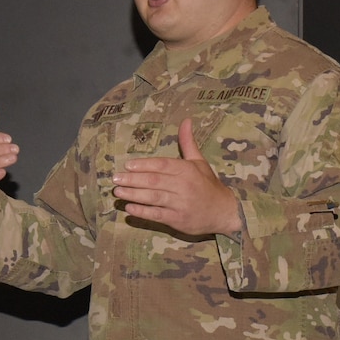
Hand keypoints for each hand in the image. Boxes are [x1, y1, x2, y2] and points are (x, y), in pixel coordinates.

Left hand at [111, 119, 239, 236]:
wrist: (224, 212)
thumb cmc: (208, 185)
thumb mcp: (199, 162)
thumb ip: (188, 142)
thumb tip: (186, 120)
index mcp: (187, 170)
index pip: (162, 165)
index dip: (143, 164)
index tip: (127, 165)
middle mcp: (183, 186)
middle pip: (154, 181)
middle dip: (133, 179)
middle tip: (115, 178)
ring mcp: (180, 204)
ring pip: (153, 197)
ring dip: (134, 194)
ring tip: (118, 192)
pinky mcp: (178, 220)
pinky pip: (157, 215)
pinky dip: (142, 212)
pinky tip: (129, 209)